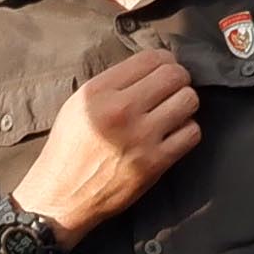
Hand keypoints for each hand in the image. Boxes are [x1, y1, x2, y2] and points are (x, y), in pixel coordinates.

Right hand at [15, 50, 201, 240]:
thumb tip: (152, 69)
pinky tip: (174, 134)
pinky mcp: (155, 163)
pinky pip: (192, 133)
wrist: (62, 195)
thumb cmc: (69, 149)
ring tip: (174, 111)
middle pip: (174, 75)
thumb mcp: (78, 104)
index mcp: (99, 92)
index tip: (164, 70)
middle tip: (174, 89)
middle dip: (179, 79)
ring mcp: (141, 137)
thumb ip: (112, 83)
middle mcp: (121, 110)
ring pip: (188, 101)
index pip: (150, 58)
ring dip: (185, 103)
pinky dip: (187, 130)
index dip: (165, 61)